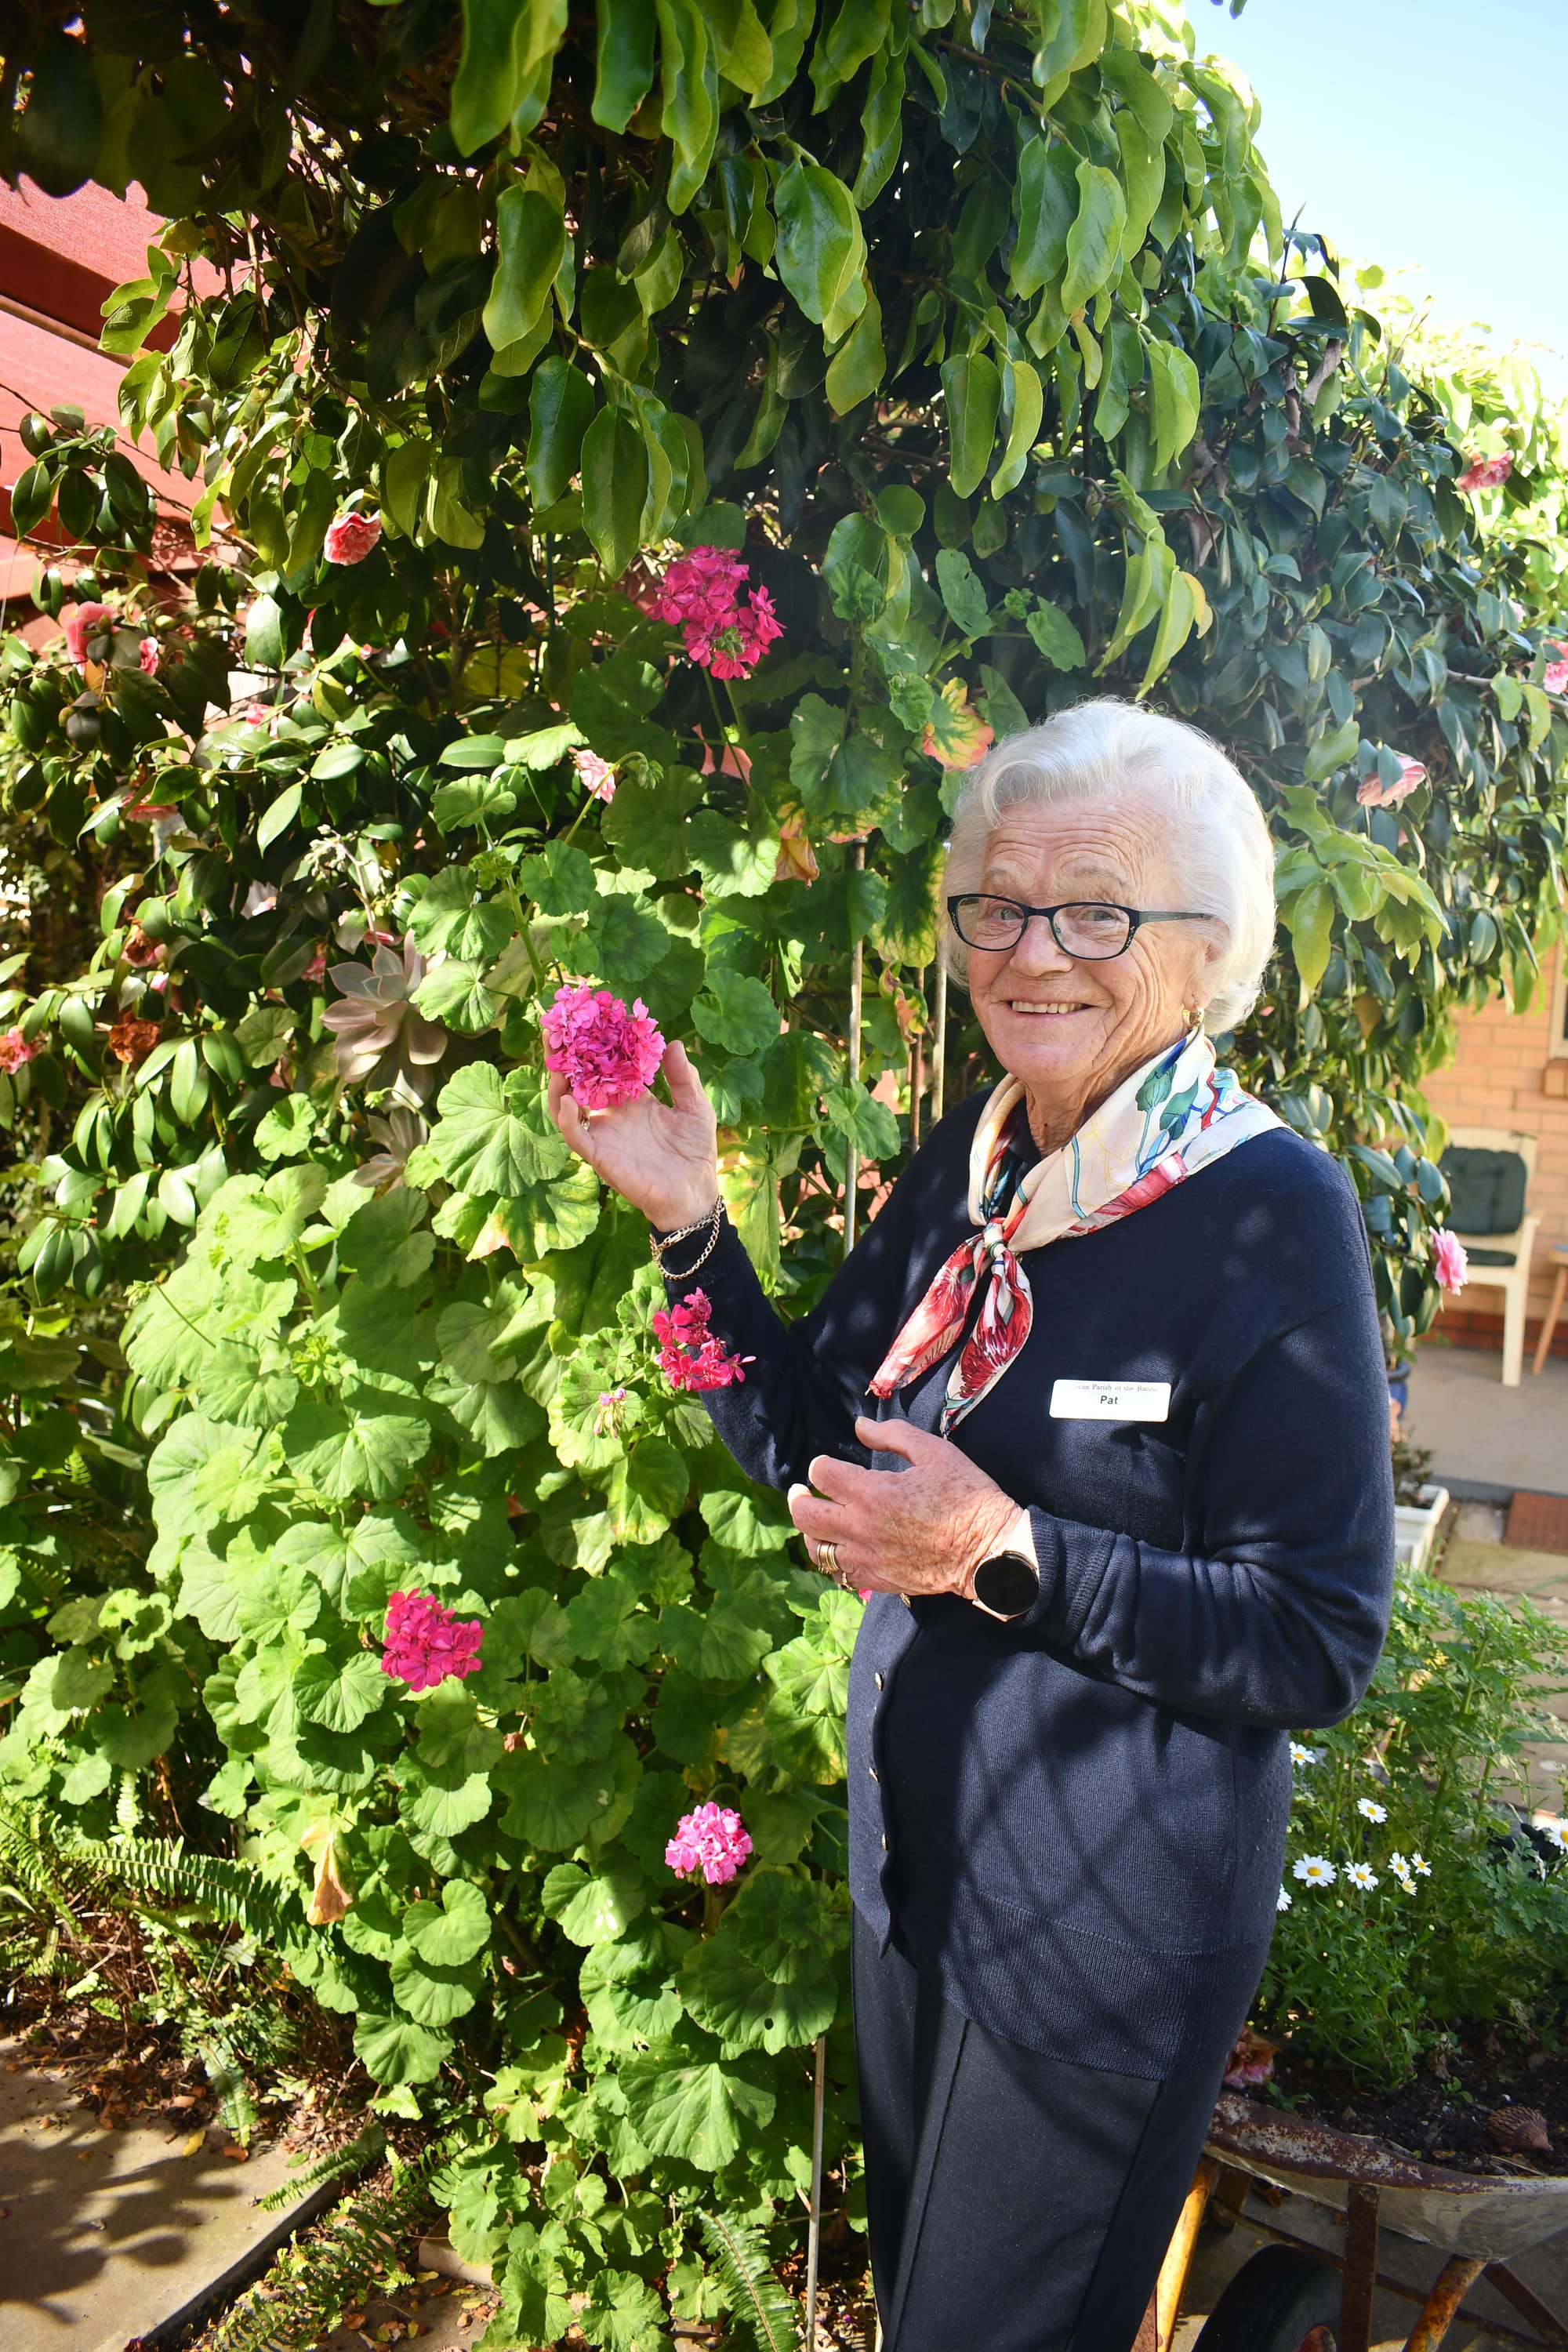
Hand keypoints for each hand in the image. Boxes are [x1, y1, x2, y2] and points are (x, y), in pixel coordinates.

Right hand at [547, 1039, 719, 1230]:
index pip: (607, 1064)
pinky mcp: (600, 1156)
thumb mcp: (695, 1108)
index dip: (597, 1043)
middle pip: (580, 1079)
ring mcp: (604, 1133)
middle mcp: (612, 1113)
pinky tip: (567, 1100)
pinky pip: (576, 1136)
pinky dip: (567, 1119)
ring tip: (556, 1056)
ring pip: (567, 1104)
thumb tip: (673, 1042)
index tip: (590, 1015)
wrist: (694, 1193)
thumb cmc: (695, 1153)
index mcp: (633, 1098)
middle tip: (556, 1026)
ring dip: (558, 1081)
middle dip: (566, 1054)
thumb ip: (683, 1078)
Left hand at [787, 1415, 1022, 1599]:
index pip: (822, 1474)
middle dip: (799, 1498)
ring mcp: (866, 1558)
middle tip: (802, 1491)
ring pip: (815, 1549)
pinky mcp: (876, 1580)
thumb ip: (893, 1435)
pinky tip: (842, 1548)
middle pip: (805, 1514)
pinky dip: (833, 1559)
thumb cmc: (967, 1495)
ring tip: (820, 1520)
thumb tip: (859, 1426)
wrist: (989, 1551)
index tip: (829, 1465)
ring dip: (812, 1531)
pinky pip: (838, 1573)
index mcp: (872, 1492)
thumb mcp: (935, 1452)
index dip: (821, 1465)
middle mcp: (860, 1527)